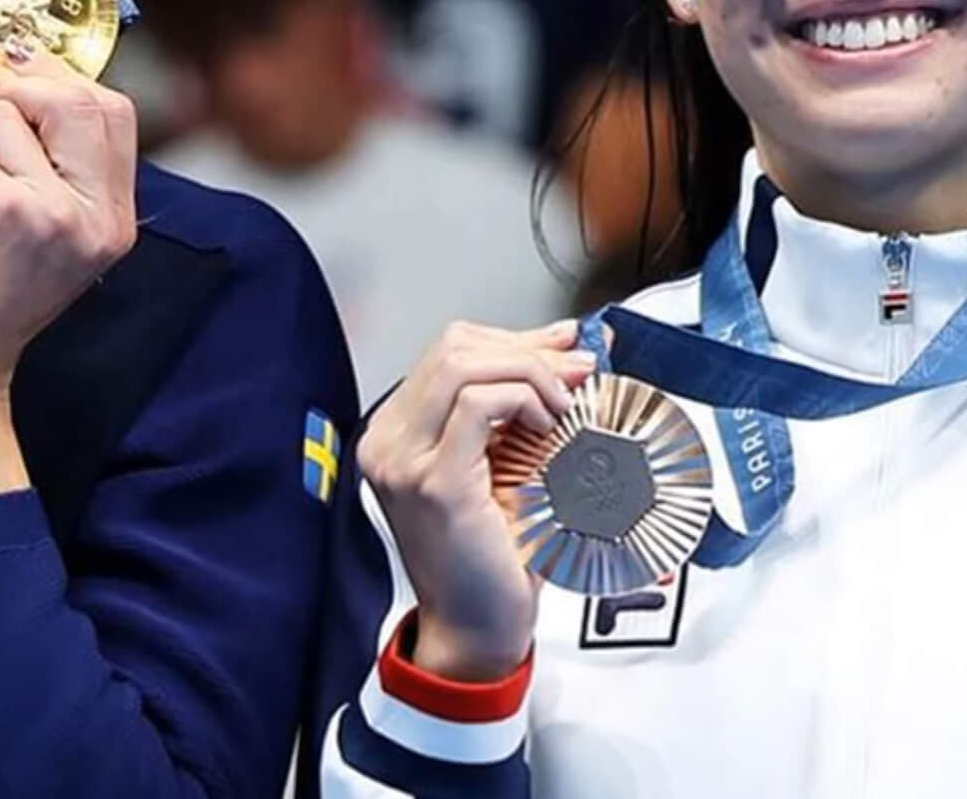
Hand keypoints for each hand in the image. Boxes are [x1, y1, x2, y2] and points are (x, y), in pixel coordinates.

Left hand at [0, 44, 139, 392]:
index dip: (60, 77)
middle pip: (72, 100)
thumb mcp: (43, 236)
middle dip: (11, 77)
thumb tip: (16, 81)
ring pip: (3, 115)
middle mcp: (91, 216)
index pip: (113, 115)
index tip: (11, 67)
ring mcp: (46, 212)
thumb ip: (52, 173)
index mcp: (113, 220)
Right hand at [358, 321, 597, 679]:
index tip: (566, 349)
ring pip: (461, 364)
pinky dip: (522, 399)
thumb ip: (526, 410)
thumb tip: (573, 352)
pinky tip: (547, 425)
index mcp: (396, 432)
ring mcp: (402, 459)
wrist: (478, 628)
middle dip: (527, 349)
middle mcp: (387, 440)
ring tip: (563, 408)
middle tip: (578, 373)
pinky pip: (477, 405)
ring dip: (528, 373)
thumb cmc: (495, 556)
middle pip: (453, 347)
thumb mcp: (510, 466)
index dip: (513, 339)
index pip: (448, 351)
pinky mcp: (434, 482)